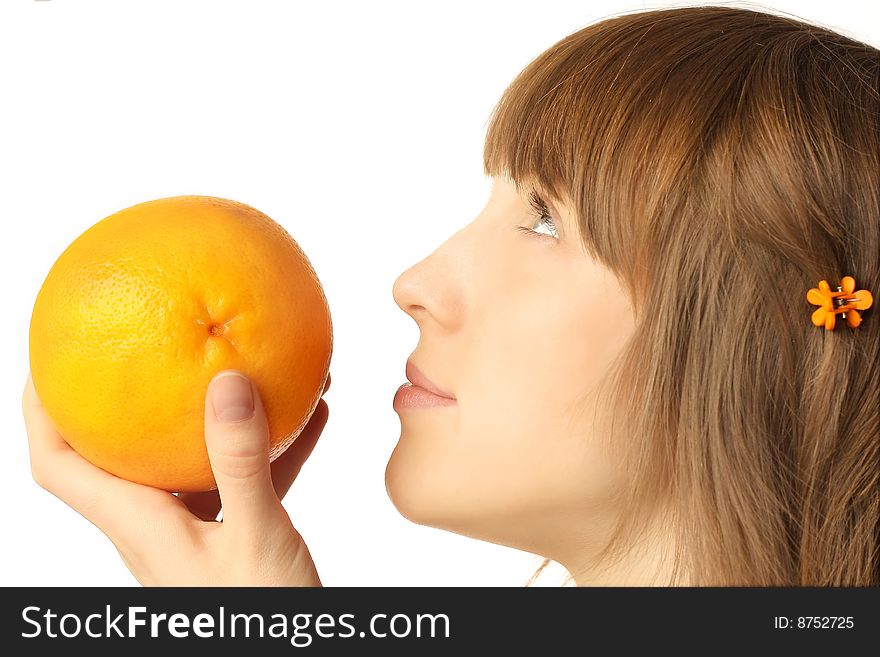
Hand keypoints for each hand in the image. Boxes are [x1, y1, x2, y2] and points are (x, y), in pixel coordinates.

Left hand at [22, 369, 329, 585]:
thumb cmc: (257, 620)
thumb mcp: (254, 537)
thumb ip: (240, 463)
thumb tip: (227, 383)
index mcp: (139, 525)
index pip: (59, 465)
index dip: (42, 410)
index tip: (50, 356)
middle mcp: (158, 524)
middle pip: (120, 451)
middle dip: (130, 395)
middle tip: (149, 343)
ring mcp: (198, 531)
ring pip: (193, 458)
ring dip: (220, 416)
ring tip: (253, 366)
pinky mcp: (237, 536)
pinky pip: (247, 477)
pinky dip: (272, 447)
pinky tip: (309, 416)